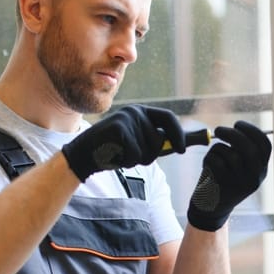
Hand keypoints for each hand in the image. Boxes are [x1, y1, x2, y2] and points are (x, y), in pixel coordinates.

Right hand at [62, 105, 184, 180]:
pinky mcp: (117, 130)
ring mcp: (126, 119)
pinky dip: (126, 162)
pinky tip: (114, 156)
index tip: (182, 150)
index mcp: (141, 111)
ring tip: (120, 154)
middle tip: (131, 155)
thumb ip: (160, 141)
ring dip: (136, 160)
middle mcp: (134, 112)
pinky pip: (135, 156)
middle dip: (150, 156)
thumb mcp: (138, 142)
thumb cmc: (114, 150)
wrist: (83, 154)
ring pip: (147, 151)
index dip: (178, 134)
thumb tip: (191, 142)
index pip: (168, 117)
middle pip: (159, 141)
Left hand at [187, 121, 271, 231]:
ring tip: (213, 154)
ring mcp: (240, 184)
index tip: (238, 124)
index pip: (264, 145)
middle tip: (218, 129)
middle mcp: (255, 178)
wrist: (212, 208)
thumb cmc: (224, 180)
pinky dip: (209, 158)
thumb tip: (238, 128)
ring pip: (231, 154)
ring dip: (218, 148)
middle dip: (233, 134)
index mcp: (261, 170)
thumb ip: (242, 150)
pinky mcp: (224, 187)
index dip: (252, 130)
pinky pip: (216, 162)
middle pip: (249, 148)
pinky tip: (207, 165)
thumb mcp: (239, 167)